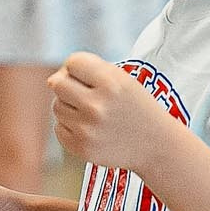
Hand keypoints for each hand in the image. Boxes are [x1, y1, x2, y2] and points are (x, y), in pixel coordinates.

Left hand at [49, 53, 180, 175]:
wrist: (156, 145)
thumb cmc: (136, 107)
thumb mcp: (123, 80)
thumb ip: (90, 71)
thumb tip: (53, 79)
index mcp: (111, 83)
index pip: (73, 62)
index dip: (77, 67)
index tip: (88, 75)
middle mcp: (97, 106)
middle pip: (57, 84)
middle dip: (67, 85)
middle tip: (83, 92)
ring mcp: (88, 129)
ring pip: (57, 106)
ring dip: (70, 106)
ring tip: (92, 112)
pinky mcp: (82, 148)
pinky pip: (59, 128)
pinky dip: (70, 126)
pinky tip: (90, 128)